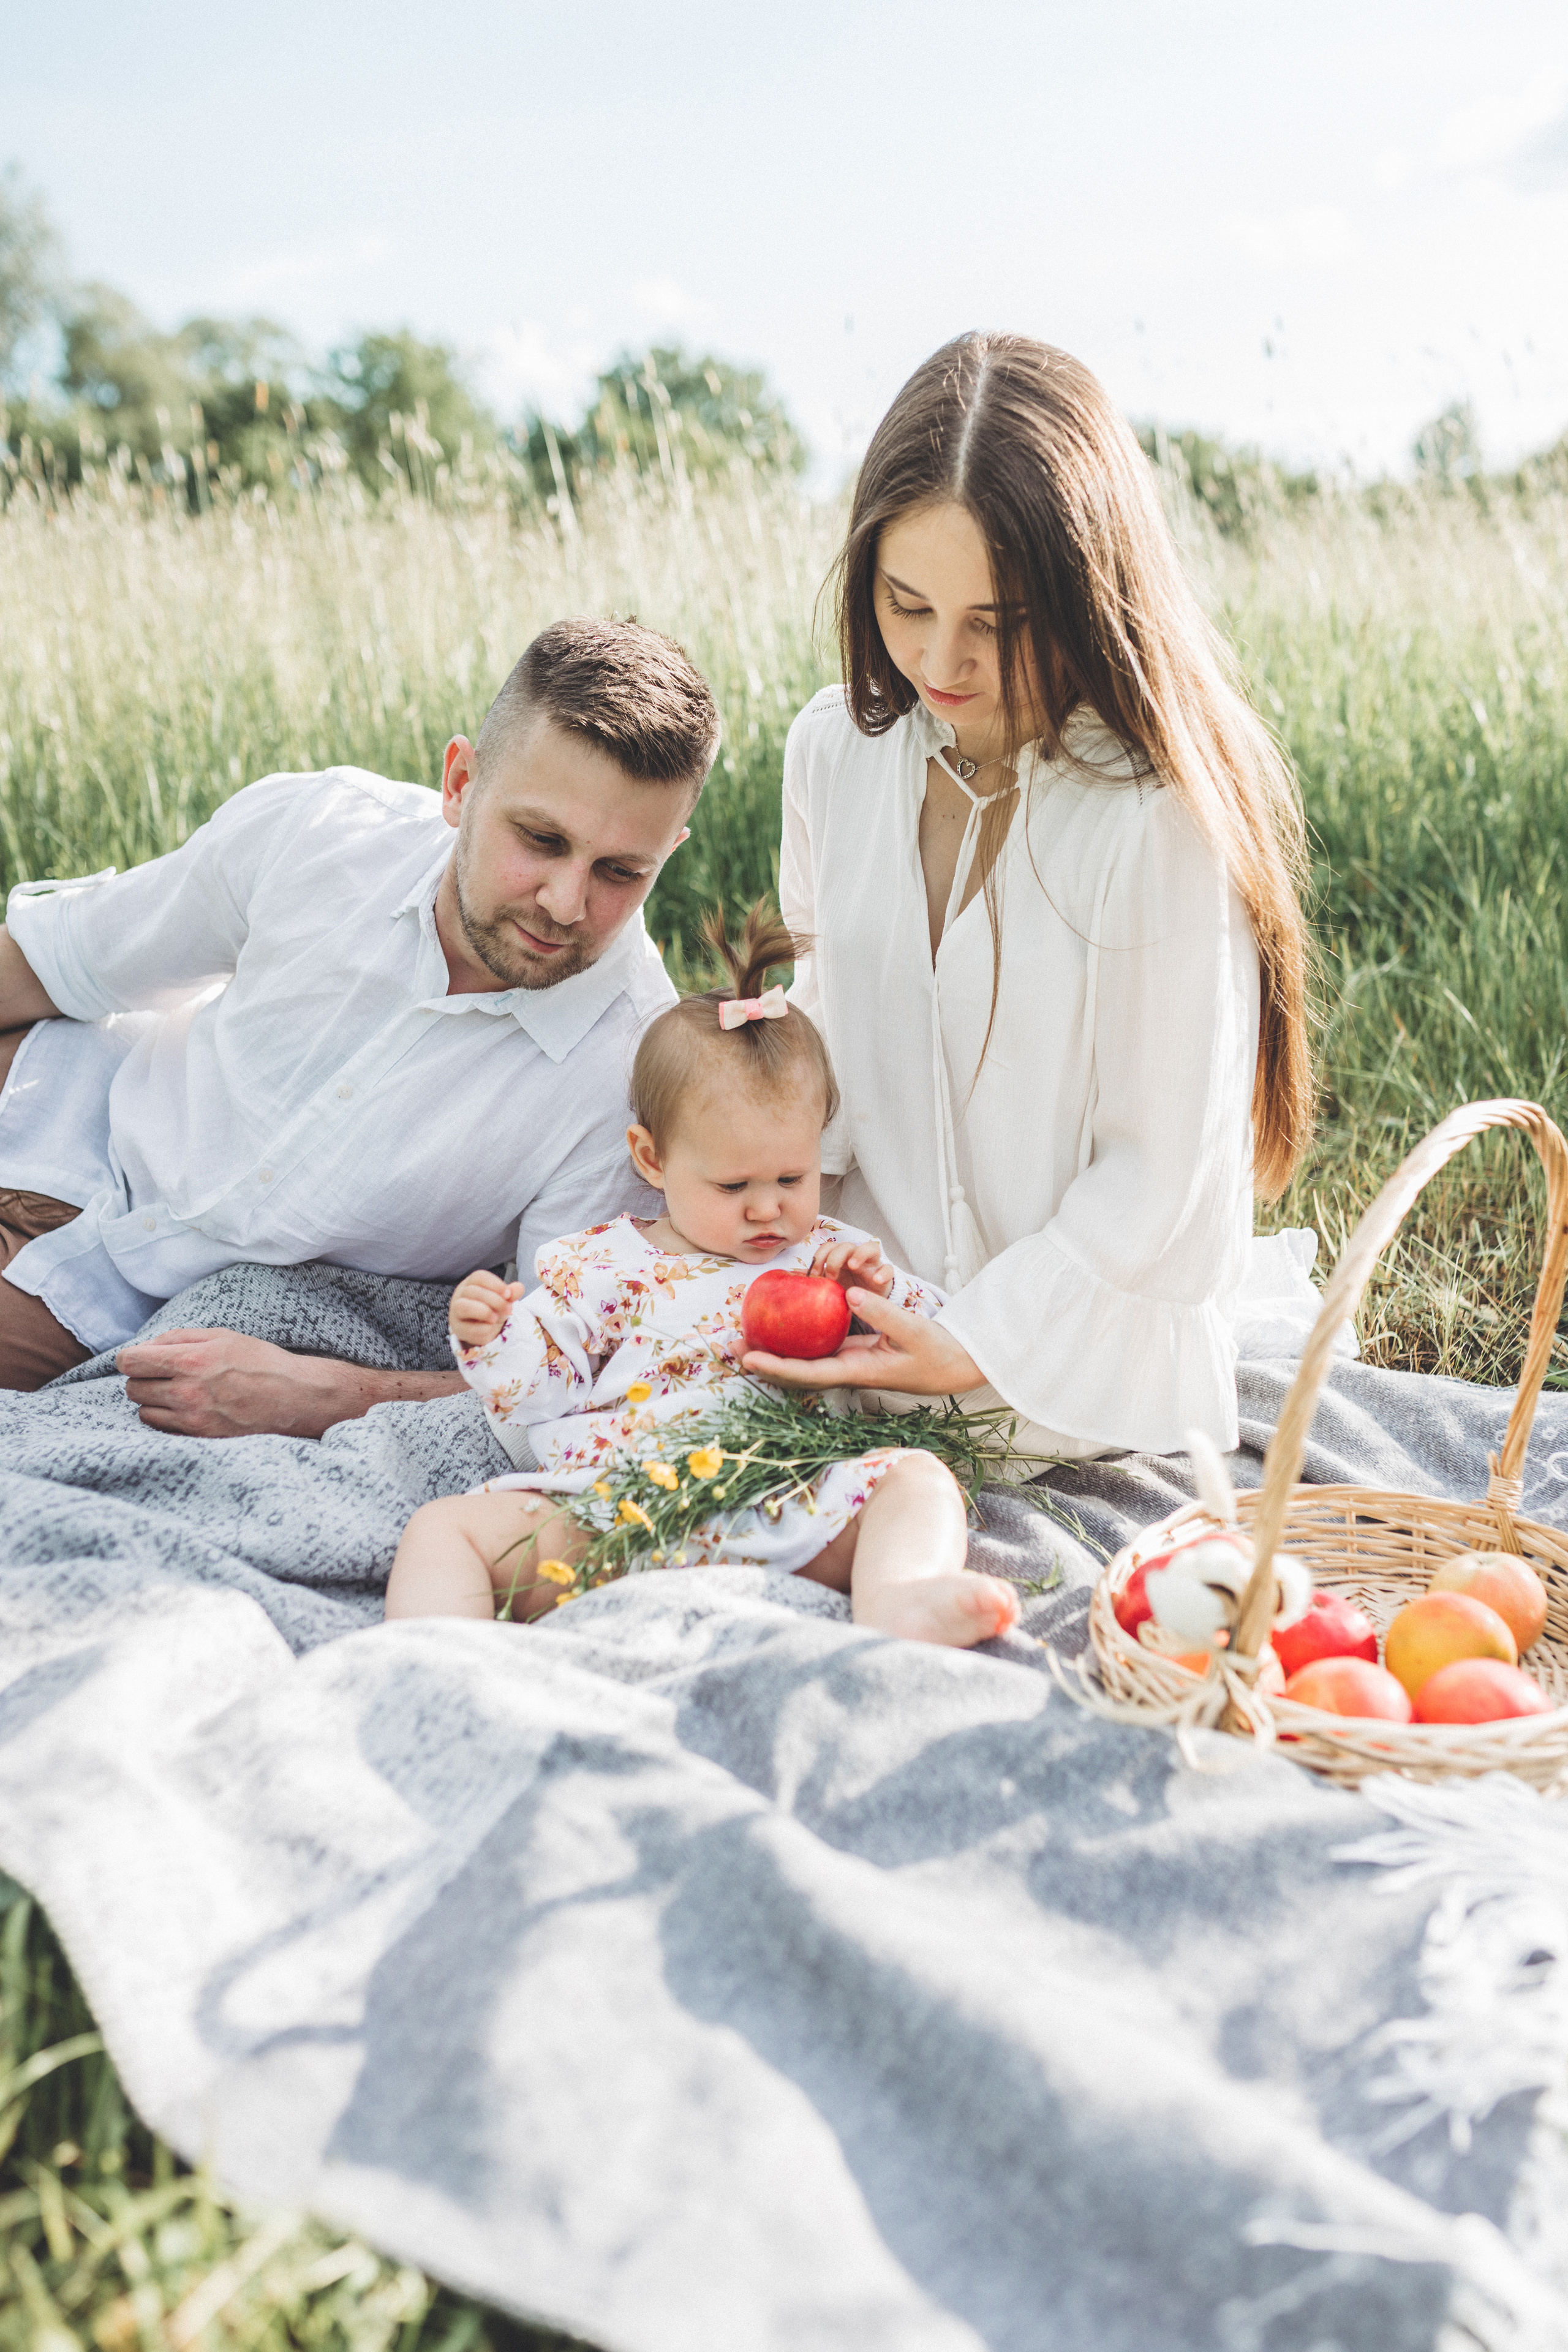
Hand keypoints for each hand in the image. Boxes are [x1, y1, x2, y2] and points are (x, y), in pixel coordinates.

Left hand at [116, 1327, 464, 1437]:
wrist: (294, 1398)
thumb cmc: (260, 1362)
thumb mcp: (222, 1336)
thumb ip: (179, 1338)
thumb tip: (145, 1346)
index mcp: (190, 1361)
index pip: (129, 1361)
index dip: (130, 1358)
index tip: (139, 1359)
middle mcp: (186, 1393)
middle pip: (132, 1388)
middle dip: (144, 1379)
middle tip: (164, 1374)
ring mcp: (192, 1419)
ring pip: (142, 1412)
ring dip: (153, 1402)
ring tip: (177, 1393)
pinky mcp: (199, 1438)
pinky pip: (161, 1430)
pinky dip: (166, 1420)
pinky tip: (185, 1410)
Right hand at [449, 1269, 521, 1348]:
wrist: (481, 1329)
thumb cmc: (491, 1309)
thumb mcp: (502, 1300)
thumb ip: (511, 1294)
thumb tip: (519, 1287)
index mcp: (471, 1284)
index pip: (478, 1277)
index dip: (495, 1284)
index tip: (508, 1294)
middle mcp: (460, 1296)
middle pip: (472, 1291)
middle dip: (494, 1300)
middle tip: (509, 1309)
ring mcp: (456, 1313)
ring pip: (463, 1307)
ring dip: (484, 1312)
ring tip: (496, 1318)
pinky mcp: (459, 1330)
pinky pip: (468, 1328)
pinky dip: (483, 1329)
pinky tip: (491, 1328)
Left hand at [742, 1287, 985, 1396]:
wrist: (952, 1365)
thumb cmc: (935, 1352)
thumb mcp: (912, 1330)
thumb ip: (882, 1311)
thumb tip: (848, 1293)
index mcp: (857, 1372)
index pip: (809, 1373)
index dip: (777, 1368)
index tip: (748, 1360)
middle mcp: (845, 1371)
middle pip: (795, 1371)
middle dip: (762, 1361)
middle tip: (730, 1345)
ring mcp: (846, 1362)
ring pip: (801, 1360)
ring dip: (772, 1350)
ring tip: (742, 1335)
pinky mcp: (850, 1352)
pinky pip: (814, 1347)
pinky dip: (793, 1339)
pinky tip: (777, 1325)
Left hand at [809, 1236, 892, 1299]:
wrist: (871, 1305)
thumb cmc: (848, 1292)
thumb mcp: (831, 1288)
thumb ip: (818, 1282)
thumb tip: (796, 1280)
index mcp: (840, 1259)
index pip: (829, 1247)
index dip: (820, 1257)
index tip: (813, 1276)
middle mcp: (856, 1258)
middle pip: (846, 1245)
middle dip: (835, 1258)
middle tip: (830, 1276)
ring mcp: (872, 1265)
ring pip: (870, 1247)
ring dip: (860, 1253)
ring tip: (853, 1266)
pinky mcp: (885, 1276)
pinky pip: (888, 1268)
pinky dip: (884, 1272)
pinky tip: (877, 1280)